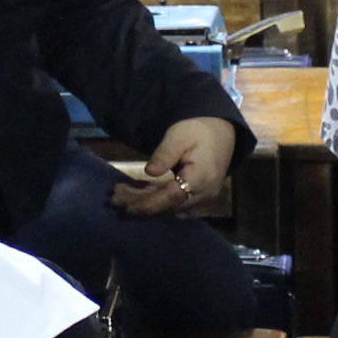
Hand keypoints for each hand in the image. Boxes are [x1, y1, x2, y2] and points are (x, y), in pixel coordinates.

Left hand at [111, 114, 238, 217]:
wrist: (222, 132)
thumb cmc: (199, 130)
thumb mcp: (179, 135)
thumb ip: (165, 153)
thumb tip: (149, 171)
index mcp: (201, 177)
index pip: (172, 196)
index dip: (149, 203)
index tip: (128, 206)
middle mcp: (204, 193)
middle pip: (169, 205)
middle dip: (141, 204)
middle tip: (114, 199)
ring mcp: (203, 197)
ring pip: (170, 206)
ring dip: (146, 202)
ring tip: (121, 195)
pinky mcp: (199, 196)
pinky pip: (175, 202)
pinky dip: (156, 199)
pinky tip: (138, 194)